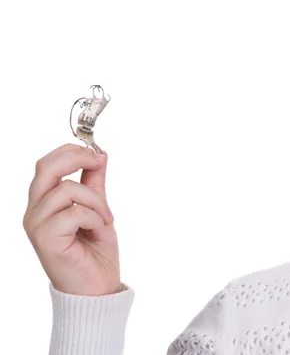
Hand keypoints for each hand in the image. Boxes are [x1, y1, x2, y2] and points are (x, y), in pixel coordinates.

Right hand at [23, 144, 120, 295]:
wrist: (97, 288)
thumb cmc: (95, 252)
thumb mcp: (98, 209)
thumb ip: (94, 184)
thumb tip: (99, 155)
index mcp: (44, 202)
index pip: (46, 164)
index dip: (71, 151)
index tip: (98, 153)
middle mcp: (35, 211)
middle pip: (46, 167)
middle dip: (77, 158)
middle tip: (100, 161)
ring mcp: (37, 225)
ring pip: (66, 189)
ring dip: (95, 200)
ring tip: (105, 218)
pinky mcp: (45, 239)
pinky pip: (74, 212)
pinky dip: (94, 217)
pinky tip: (98, 230)